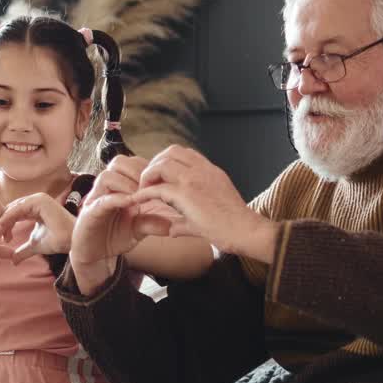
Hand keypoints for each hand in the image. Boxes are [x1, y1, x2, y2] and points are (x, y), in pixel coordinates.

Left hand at [0, 192, 75, 263]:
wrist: (70, 242)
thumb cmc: (57, 242)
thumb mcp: (34, 245)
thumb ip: (23, 250)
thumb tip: (13, 260)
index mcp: (35, 208)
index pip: (15, 213)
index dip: (5, 224)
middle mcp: (36, 201)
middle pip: (12, 210)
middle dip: (1, 223)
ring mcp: (38, 199)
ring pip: (14, 209)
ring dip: (3, 221)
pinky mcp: (40, 201)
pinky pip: (19, 208)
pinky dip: (9, 217)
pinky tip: (1, 227)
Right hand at [71, 155, 172, 266]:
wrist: (95, 255)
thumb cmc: (114, 237)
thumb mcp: (138, 230)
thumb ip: (152, 223)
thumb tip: (171, 224)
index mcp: (120, 186)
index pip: (133, 164)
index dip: (148, 169)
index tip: (161, 181)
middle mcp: (107, 188)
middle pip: (119, 162)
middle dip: (138, 172)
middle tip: (150, 187)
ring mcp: (96, 199)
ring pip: (107, 176)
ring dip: (126, 183)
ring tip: (139, 196)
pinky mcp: (89, 213)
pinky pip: (101, 200)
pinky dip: (116, 199)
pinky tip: (129, 204)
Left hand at [132, 145, 277, 260]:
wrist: (245, 231)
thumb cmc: (232, 226)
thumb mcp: (210, 213)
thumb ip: (188, 217)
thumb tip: (173, 228)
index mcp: (211, 171)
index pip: (184, 153)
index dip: (166, 161)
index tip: (158, 177)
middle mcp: (202, 170)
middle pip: (170, 152)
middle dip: (154, 164)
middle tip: (147, 182)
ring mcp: (194, 180)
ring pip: (162, 164)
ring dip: (148, 175)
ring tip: (143, 190)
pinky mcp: (187, 195)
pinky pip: (157, 189)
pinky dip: (144, 193)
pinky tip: (138, 201)